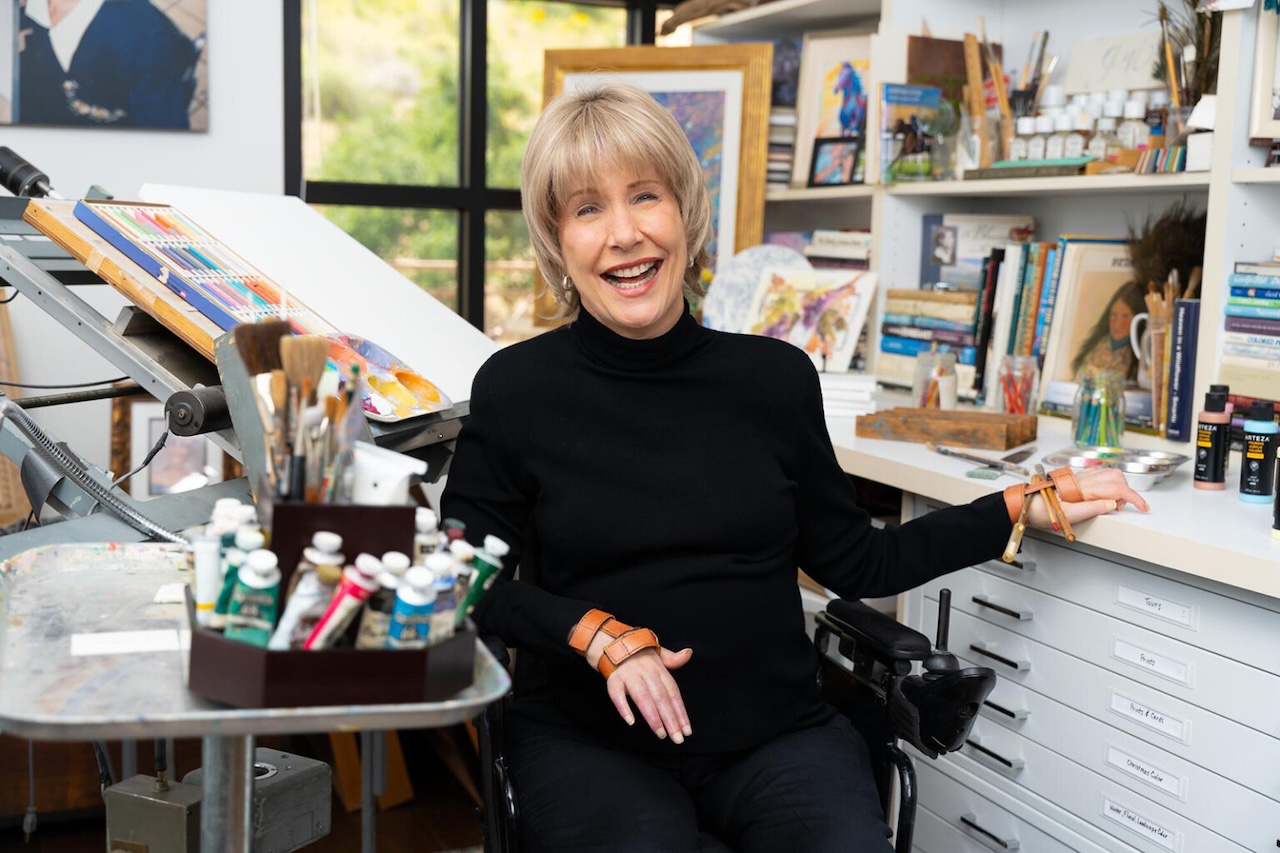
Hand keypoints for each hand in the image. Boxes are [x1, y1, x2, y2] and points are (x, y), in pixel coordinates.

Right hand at [586, 630, 692, 743]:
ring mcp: (629, 676)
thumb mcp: (658, 652)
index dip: (680, 712)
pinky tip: (631, 721)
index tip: (687, 730)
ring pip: (642, 697)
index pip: (673, 693)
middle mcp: (645, 672)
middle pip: (660, 698)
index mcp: (658, 669)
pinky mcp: (614, 680)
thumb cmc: (638, 653)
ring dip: (652, 716)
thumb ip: (673, 659)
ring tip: (660, 733)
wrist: (612, 642)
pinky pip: (618, 695)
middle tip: (677, 738)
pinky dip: (624, 707)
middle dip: (670, 719)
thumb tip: (688, 654)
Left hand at [1026, 467, 1148, 529]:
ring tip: (1108, 503)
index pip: (1118, 488)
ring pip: (1111, 474)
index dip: (1135, 498)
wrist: (1027, 504)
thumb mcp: (1068, 515)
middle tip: (1117, 508)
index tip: (1143, 507)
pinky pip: (1100, 474)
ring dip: (1118, 487)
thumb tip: (1112, 504)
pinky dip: (1109, 483)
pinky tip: (1102, 495)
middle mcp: (1084, 478)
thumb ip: (1092, 508)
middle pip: (1118, 477)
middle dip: (1126, 493)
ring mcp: (1081, 477)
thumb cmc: (1043, 510)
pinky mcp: (1078, 478)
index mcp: (1084, 487)